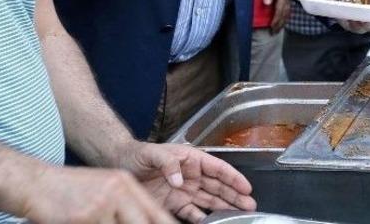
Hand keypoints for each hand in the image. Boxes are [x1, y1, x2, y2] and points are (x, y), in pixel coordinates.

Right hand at [18, 164, 176, 223]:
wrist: (37, 183)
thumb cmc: (69, 190)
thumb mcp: (105, 189)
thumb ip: (127, 205)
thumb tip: (148, 219)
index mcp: (125, 184)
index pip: (155, 213)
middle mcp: (118, 192)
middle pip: (143, 223)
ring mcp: (101, 205)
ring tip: (99, 221)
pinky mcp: (85, 217)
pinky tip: (85, 222)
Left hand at [116, 141, 255, 222]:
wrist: (119, 164)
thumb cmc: (137, 154)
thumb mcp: (152, 153)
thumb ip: (168, 163)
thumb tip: (180, 180)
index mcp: (191, 159)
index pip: (217, 168)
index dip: (233, 177)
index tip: (246, 186)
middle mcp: (191, 175)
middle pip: (218, 186)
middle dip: (235, 195)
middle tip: (250, 205)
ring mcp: (184, 190)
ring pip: (210, 200)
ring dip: (225, 207)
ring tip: (240, 214)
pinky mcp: (174, 203)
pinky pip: (192, 212)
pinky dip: (202, 218)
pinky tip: (213, 223)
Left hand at [264, 0, 290, 33]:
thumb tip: (266, 3)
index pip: (278, 5)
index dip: (275, 15)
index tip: (270, 24)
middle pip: (284, 10)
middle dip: (279, 22)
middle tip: (273, 32)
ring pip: (287, 10)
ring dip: (282, 21)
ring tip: (277, 30)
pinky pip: (288, 7)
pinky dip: (285, 16)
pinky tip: (282, 21)